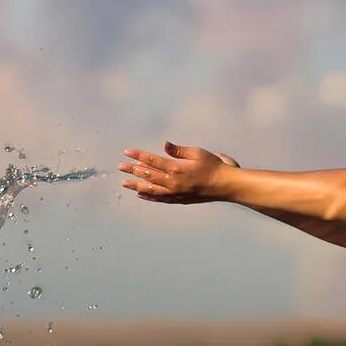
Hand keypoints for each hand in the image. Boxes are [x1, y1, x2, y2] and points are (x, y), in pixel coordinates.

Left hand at [118, 141, 236, 203]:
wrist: (225, 186)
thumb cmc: (214, 166)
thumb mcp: (197, 153)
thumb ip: (179, 150)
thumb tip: (164, 145)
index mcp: (176, 169)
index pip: (152, 161)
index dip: (138, 156)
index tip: (127, 152)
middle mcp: (173, 183)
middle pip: (148, 176)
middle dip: (133, 170)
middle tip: (121, 167)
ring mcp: (175, 193)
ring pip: (151, 190)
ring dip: (136, 186)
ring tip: (125, 183)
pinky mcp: (179, 200)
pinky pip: (160, 199)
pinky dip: (149, 196)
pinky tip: (141, 194)